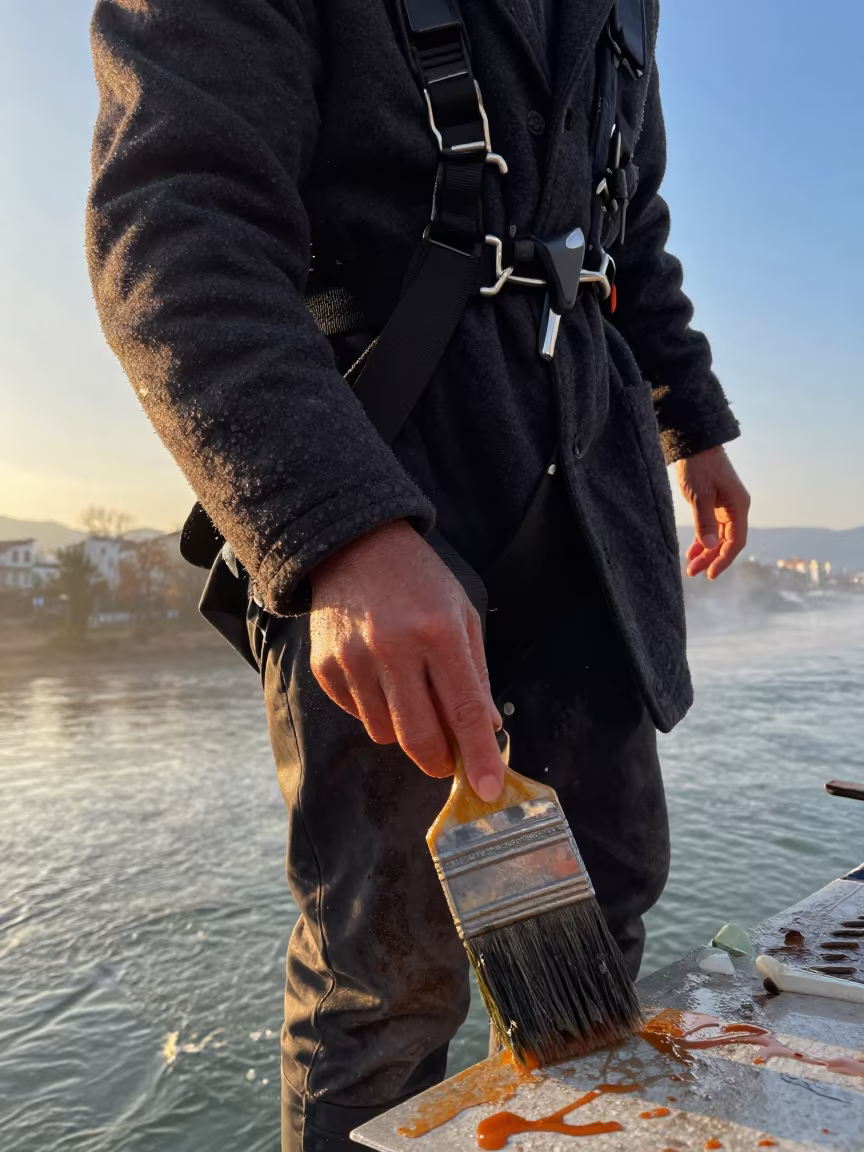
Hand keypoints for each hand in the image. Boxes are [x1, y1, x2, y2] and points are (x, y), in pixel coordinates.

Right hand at [308, 520, 504, 800]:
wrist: (354, 545)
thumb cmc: (420, 581)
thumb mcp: (462, 615)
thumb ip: (476, 676)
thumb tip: (485, 730)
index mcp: (438, 632)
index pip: (463, 711)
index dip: (478, 757)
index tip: (489, 790)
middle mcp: (393, 648)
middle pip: (419, 737)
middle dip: (440, 760)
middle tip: (449, 760)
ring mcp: (353, 660)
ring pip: (384, 733)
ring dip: (404, 729)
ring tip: (409, 692)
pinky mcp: (324, 667)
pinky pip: (356, 715)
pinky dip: (374, 709)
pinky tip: (379, 675)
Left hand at [676, 446, 749, 579]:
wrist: (695, 444)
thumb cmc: (699, 466)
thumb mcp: (700, 495)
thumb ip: (705, 521)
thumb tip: (710, 546)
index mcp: (738, 506)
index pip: (736, 541)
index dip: (724, 559)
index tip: (711, 574)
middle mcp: (736, 508)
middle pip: (727, 541)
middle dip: (711, 559)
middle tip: (694, 572)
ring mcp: (726, 507)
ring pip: (719, 537)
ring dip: (706, 552)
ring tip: (691, 567)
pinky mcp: (715, 505)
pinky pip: (712, 528)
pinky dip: (703, 540)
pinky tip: (692, 551)